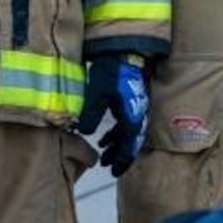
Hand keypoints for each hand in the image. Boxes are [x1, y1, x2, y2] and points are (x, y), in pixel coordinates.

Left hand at [77, 55, 149, 176]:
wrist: (125, 51)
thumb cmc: (112, 73)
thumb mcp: (98, 93)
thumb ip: (92, 114)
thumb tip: (86, 132)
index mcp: (132, 115)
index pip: (130, 143)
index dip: (122, 159)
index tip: (114, 171)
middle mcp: (137, 114)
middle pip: (131, 141)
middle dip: (120, 155)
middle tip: (108, 167)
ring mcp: (135, 107)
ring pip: (128, 133)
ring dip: (117, 144)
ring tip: (104, 153)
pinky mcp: (130, 101)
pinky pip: (126, 123)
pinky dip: (116, 133)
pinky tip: (104, 137)